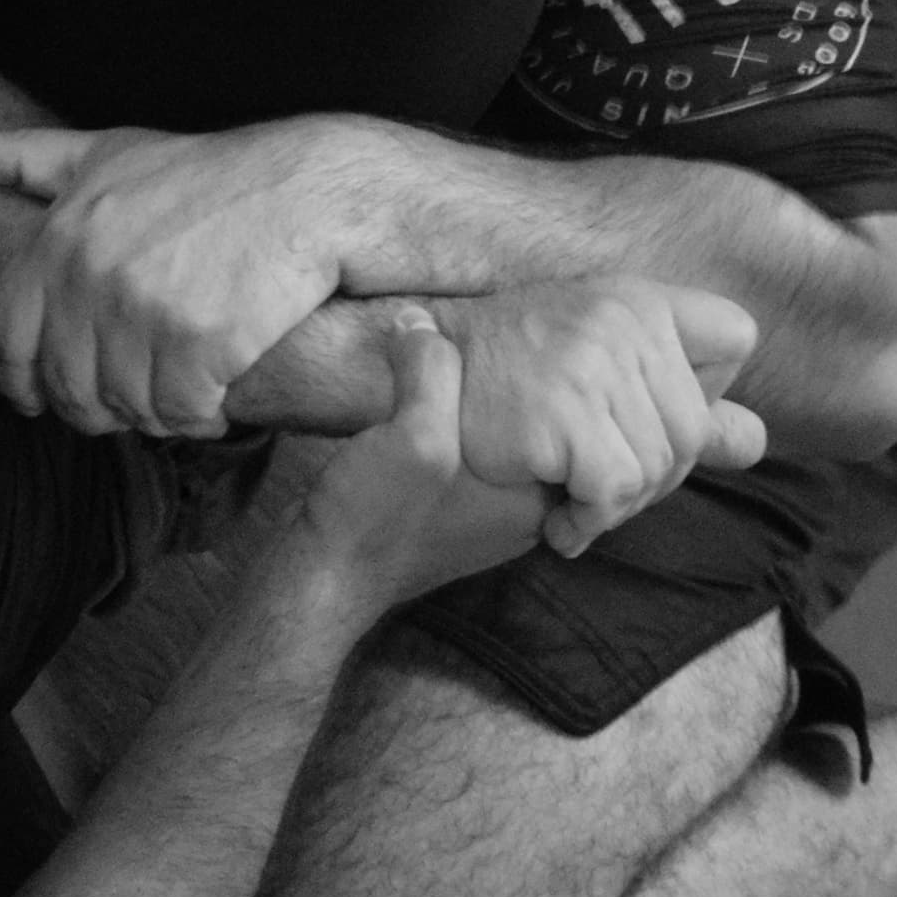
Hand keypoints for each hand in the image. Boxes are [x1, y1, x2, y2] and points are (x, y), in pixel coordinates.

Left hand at [0, 118, 371, 438]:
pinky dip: (200, 417)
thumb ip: (24, 160)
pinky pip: (181, 415)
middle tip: (132, 394)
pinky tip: (218, 394)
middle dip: (96, 405)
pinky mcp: (202, 344)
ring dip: (154, 412)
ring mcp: (147, 311)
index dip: (18, 378)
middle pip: (68, 385)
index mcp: (61, 237)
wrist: (307, 191)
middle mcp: (94, 275)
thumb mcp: (107, 153)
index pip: (7, 337)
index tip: (35, 398)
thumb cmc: (206, 175)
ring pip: (126, 407)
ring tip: (182, 385)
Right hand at [292, 310, 553, 608]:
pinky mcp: (439, 511)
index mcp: (531, 502)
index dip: (557, 385)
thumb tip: (419, 322)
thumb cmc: (375, 517)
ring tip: (457, 360)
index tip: (536, 345)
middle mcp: (515, 512)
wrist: (319, 574)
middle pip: (537, 435)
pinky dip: (450, 424)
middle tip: (499, 341)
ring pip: (495, 442)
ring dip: (478, 405)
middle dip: (519, 390)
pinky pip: (462, 454)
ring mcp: (476, 515)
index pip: (576, 436)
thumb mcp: (412, 433)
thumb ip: (430, 371)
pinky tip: (424, 397)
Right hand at [423, 280, 765, 557]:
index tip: (643, 416)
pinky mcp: (561, 412)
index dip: (705, 390)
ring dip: (618, 505)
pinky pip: (614, 491)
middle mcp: (620, 318)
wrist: (415, 401)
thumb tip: (755, 442)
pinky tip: (557, 521)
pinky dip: (590, 521)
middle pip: (696, 430)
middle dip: (655, 478)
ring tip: (569, 501)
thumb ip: (679, 402)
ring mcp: (590, 363)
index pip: (733, 335)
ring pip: (658, 468)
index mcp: (634, 298)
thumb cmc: (503, 391)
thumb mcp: (596, 373)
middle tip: (594, 487)